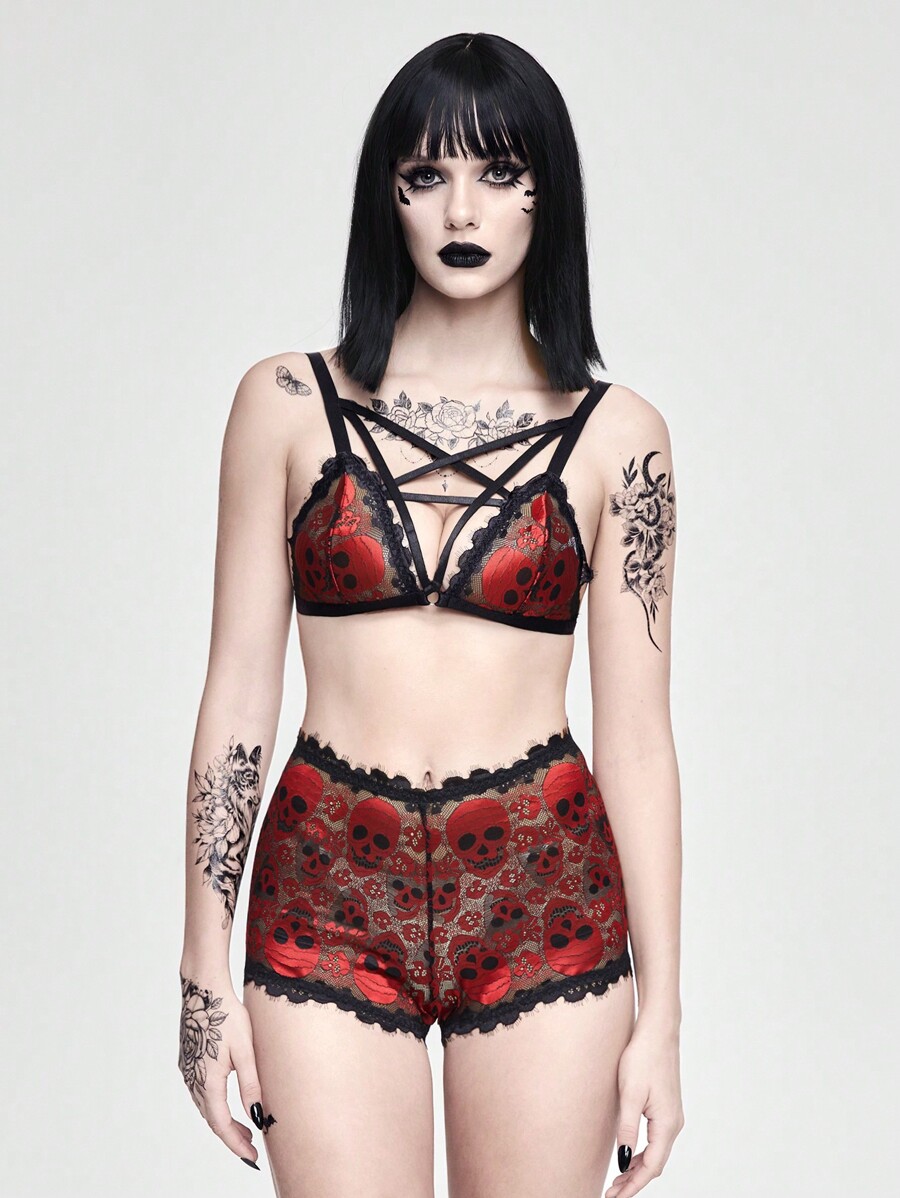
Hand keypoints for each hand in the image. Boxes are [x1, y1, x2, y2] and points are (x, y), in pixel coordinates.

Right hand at [178, 969, 269, 1169]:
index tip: (252, 1158)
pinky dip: (215, 1106)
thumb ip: (250, 1085)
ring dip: (223, 1121)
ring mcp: (187, 1071)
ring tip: (244, 1129)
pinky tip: (227, 1103)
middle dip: (232, 1136)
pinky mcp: (188, 1062)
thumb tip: (257, 1115)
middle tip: (252, 1147)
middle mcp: (193, 1080)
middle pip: (212, 1119)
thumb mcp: (245, 1051)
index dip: (236, 1144)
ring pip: (205, 1107)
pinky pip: (200, 1093)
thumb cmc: (226, 1015)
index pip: (221, 1125)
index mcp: (207, 1081)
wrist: (203, 989)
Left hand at [605, 1019, 684, 1197]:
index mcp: (667, 1124)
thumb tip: (622, 1161)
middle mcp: (674, 1124)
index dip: (633, 1185)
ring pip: (655, 1153)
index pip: (651, 1167)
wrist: (658, 1031)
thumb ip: (627, 1129)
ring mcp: (672, 1116)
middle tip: (611, 1193)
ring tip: (616, 1179)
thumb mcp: (630, 1094)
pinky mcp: (666, 1107)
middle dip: (634, 1181)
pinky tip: (627, 1154)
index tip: (614, 1197)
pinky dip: (642, 1153)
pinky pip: (656, 1140)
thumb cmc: (643, 1057)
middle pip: (655, 1164)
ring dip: (637, 1168)